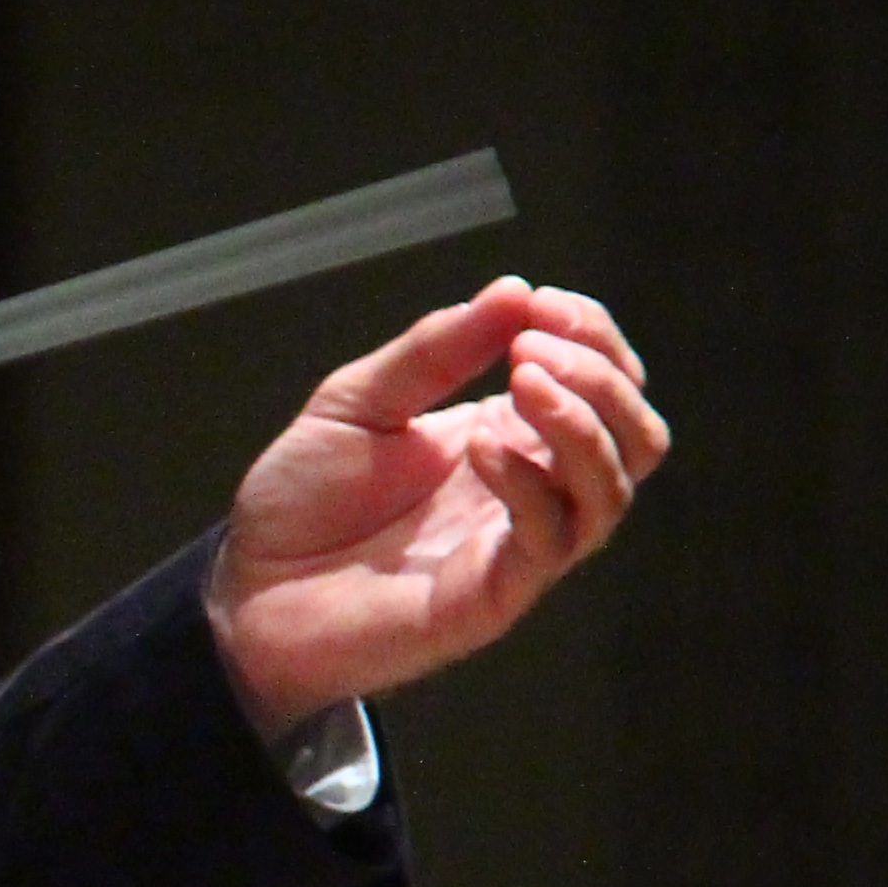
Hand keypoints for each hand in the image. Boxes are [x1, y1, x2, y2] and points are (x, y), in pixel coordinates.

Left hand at [206, 277, 670, 736]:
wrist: (249, 590)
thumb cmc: (303, 501)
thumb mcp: (359, 400)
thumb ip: (433, 352)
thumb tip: (513, 291)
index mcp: (509, 435)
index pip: (603, 383)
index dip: (592, 335)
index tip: (538, 304)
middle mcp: (532, 490)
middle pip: (637, 435)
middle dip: (602, 375)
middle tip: (532, 347)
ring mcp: (519, 546)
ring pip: (613, 489)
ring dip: (582, 422)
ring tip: (522, 381)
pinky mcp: (495, 595)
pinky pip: (551, 539)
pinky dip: (531, 481)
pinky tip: (479, 447)